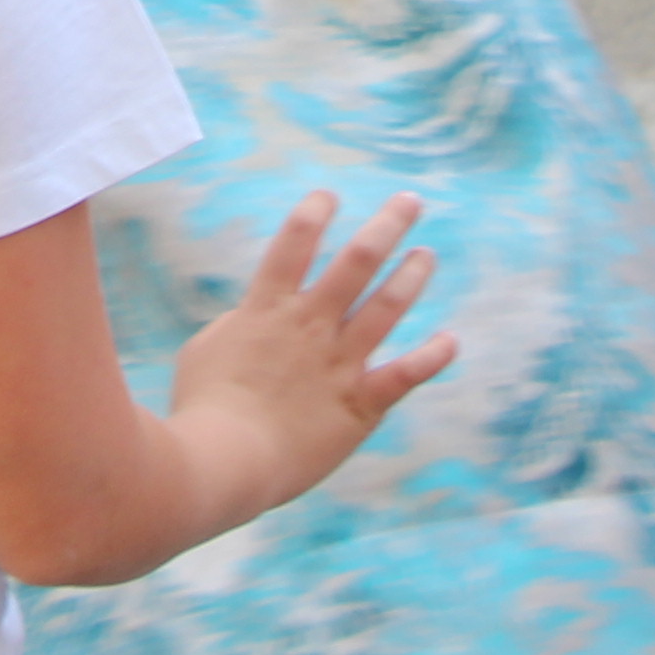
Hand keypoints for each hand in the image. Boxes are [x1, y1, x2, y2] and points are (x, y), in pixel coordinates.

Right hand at [170, 190, 455, 515]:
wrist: (227, 460)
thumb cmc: (203, 408)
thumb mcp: (204, 351)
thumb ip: (237, 326)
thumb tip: (251, 317)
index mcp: (266, 309)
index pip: (294, 245)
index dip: (313, 213)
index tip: (329, 194)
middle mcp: (309, 326)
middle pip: (356, 262)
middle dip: (387, 226)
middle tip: (410, 201)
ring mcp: (338, 363)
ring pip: (385, 307)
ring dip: (411, 276)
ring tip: (426, 254)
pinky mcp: (359, 404)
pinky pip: (404, 375)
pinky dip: (432, 357)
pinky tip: (451, 341)